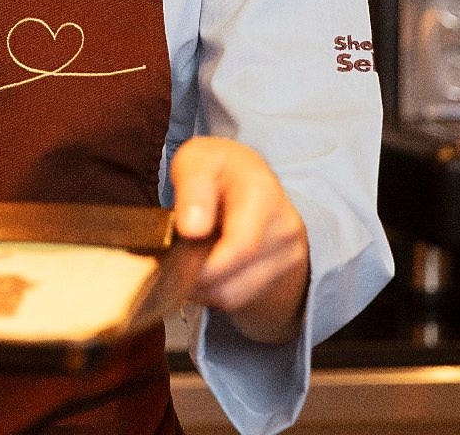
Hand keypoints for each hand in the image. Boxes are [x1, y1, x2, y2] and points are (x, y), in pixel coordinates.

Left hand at [170, 135, 310, 344]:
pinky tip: (204, 265)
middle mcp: (284, 227)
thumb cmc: (216, 167)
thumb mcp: (195, 159)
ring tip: (187, 257)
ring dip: (201, 286)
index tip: (174, 257)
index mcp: (262, 193)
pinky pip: (238, 300)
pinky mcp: (283, 275)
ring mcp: (289, 255)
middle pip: (231, 280)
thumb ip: (192, 188)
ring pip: (232, 296)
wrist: (249, 177)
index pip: (240, 247)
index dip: (202, 263)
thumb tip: (192, 229)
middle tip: (170, 256)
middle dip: (192, 274)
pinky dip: (212, 289)